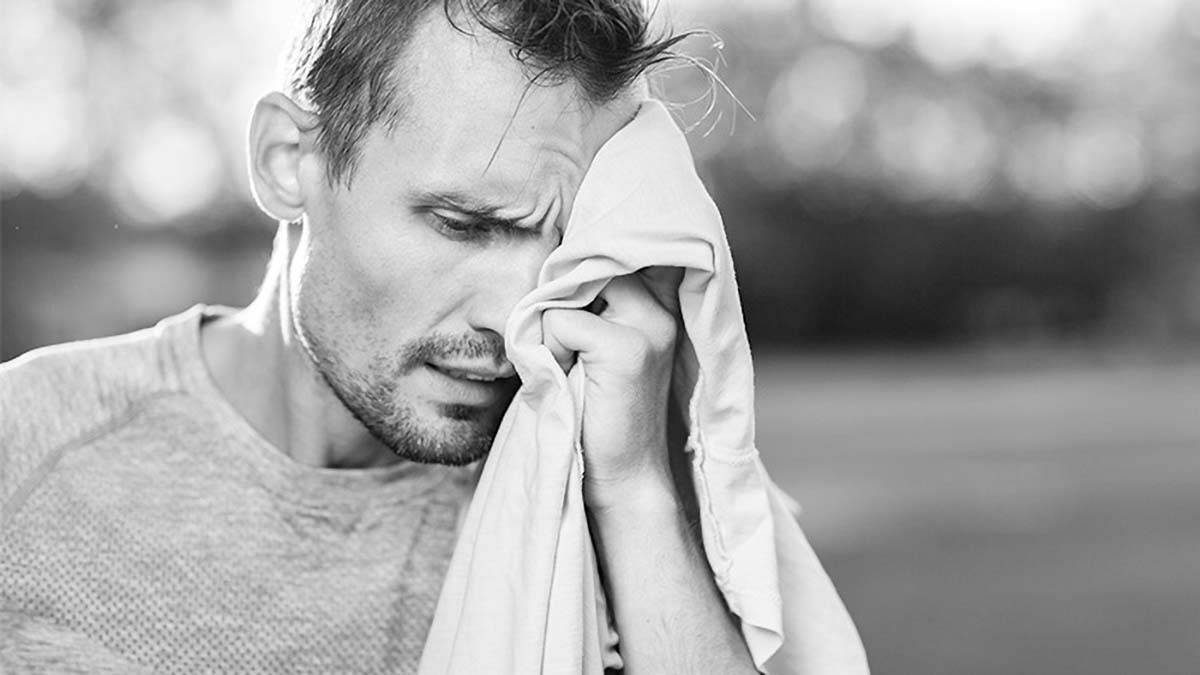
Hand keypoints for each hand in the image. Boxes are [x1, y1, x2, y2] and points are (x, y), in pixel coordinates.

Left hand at [541, 268, 682, 511]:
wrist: (625, 476)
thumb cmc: (599, 411)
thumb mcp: (597, 345)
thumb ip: (591, 302)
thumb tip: (551, 261)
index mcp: (659, 301)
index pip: (612, 246)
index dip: (578, 264)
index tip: (567, 300)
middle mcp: (661, 307)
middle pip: (582, 263)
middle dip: (558, 299)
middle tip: (566, 349)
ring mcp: (649, 325)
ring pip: (568, 290)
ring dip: (552, 328)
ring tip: (569, 365)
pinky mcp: (627, 349)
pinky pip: (560, 323)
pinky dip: (549, 352)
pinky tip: (566, 379)